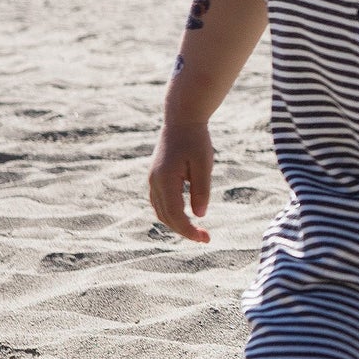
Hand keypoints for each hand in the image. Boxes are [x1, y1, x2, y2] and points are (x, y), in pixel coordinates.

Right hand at [147, 122, 213, 243]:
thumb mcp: (203, 164)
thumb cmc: (196, 140)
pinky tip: (185, 216)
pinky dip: (171, 214)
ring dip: (176, 224)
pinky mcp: (156, 177)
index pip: (175, 214)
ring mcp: (153, 180)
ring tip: (196, 230)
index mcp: (165, 179)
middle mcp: (154, 182)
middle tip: (205, 238)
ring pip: (160, 211)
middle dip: (184, 230)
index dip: (188, 230)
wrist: (181, 120)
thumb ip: (201, 190)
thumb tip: (199, 216)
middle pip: (166, 217)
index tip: (205, 238)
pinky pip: (159, 203)